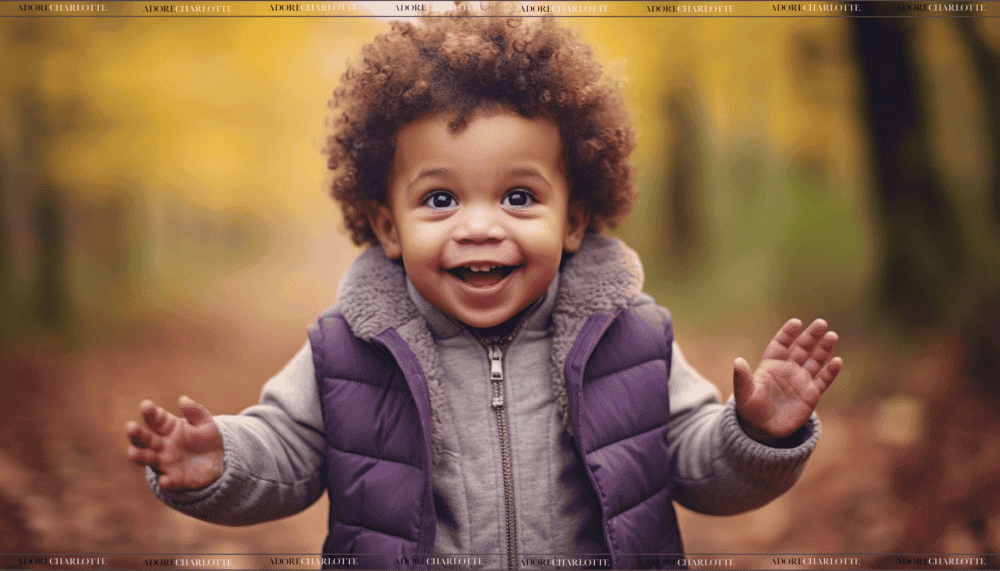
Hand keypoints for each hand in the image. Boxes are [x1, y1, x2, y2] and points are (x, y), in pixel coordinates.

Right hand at [126, 396, 223, 489]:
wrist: (218, 462)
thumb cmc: (207, 438)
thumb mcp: (205, 422)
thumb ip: (195, 411)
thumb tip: (182, 399)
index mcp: (169, 428)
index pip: (157, 419)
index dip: (150, 412)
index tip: (146, 405)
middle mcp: (162, 445)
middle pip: (145, 439)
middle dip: (136, 433)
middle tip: (130, 427)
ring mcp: (165, 462)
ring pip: (148, 459)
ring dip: (139, 456)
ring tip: (132, 453)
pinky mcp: (174, 479)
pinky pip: (168, 481)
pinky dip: (165, 481)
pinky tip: (165, 480)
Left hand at [733, 318, 842, 441]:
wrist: (764, 430)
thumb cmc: (751, 410)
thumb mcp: (744, 394)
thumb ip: (742, 378)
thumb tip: (737, 361)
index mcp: (771, 365)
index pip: (780, 345)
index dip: (788, 334)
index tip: (796, 323)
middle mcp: (788, 370)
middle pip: (801, 349)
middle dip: (811, 336)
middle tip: (821, 323)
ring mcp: (800, 381)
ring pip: (814, 361)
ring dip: (823, 349)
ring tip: (832, 336)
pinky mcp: (811, 395)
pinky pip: (823, 380)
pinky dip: (830, 372)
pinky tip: (837, 361)